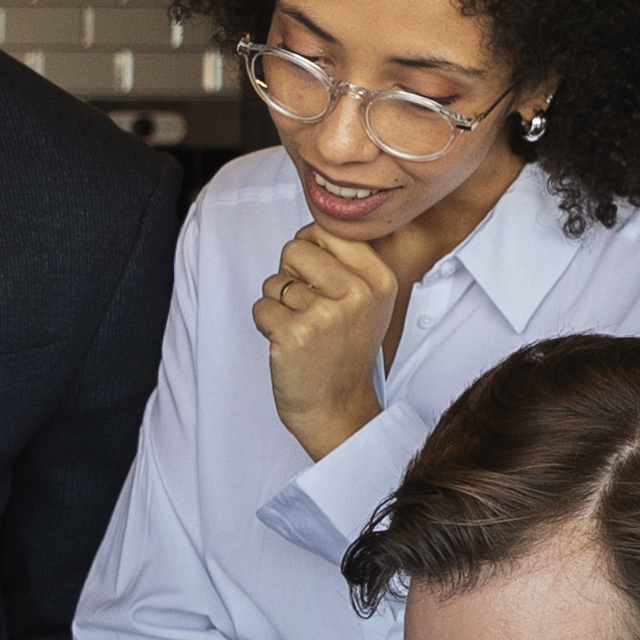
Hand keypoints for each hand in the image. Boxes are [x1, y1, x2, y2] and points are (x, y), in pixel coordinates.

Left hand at [252, 223, 406, 459]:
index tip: (319, 281)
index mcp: (379, 280)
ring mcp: (326, 315)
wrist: (338, 408)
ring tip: (301, 329)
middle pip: (295, 247)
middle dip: (290, 274)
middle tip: (306, 307)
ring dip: (278, 305)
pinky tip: (287, 343)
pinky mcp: (295, 335)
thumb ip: (345, 263)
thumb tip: (308, 231)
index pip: (328, 230)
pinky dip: (265, 324)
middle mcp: (358, 294)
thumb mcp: (367, 303)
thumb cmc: (345, 352)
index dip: (311, 251)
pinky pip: (260, 307)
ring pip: (274, 281)